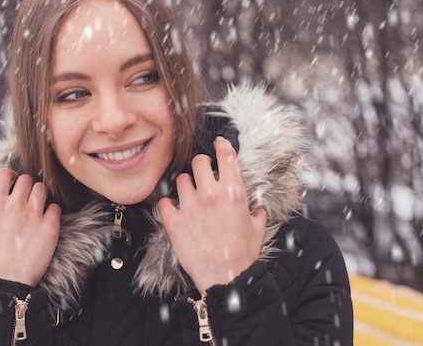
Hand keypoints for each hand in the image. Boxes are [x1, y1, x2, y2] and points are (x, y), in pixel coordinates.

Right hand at [0, 168, 60, 286]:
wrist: (6, 280)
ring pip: (42, 188)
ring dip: (41, 196)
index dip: (11, 176)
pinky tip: (47, 223)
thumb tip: (8, 197)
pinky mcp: (50, 225)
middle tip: (28, 200)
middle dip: (28, 187)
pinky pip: (56, 207)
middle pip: (27, 179)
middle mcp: (14, 205)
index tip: (14, 182)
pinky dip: (53, 213)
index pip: (4, 173)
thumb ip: (0, 208)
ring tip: (38, 209)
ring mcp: (33, 214)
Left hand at [158, 137, 266, 292]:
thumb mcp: (257, 229)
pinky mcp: (175, 221)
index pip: (226, 155)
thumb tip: (257, 209)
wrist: (227, 278)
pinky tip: (174, 210)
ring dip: (185, 185)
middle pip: (198, 162)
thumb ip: (257, 213)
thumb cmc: (243, 254)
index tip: (217, 143)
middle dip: (201, 166)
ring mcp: (191, 206)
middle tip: (202, 174)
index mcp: (233, 192)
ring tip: (189, 196)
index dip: (221, 144)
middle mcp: (211, 194)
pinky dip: (168, 205)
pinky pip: (165, 202)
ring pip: (181, 180)